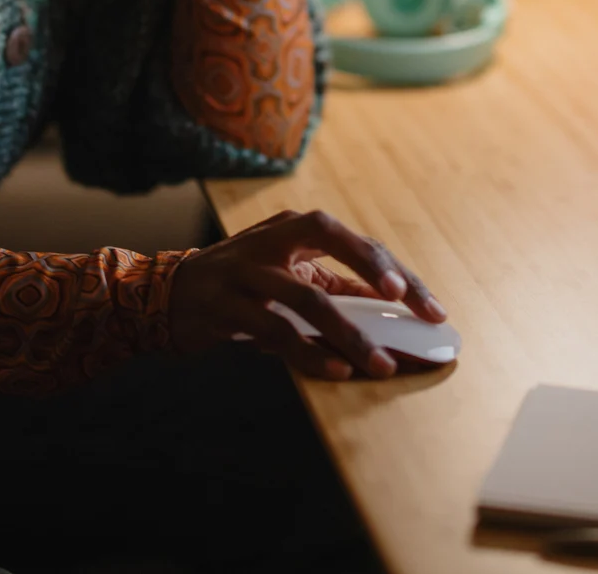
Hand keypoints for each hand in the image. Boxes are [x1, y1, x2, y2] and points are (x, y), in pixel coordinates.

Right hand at [168, 209, 446, 379]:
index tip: (428, 304)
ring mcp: (248, 271)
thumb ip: (332, 284)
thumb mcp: (287, 272)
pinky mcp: (227, 306)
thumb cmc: (240, 283)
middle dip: (383, 277)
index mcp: (295, 228)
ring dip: (351, 334)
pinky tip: (336, 369)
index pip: (358, 243)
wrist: (169, 295)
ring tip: (380, 363)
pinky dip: (310, 352)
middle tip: (416, 312)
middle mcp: (274, 240)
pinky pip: (277, 331)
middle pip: (339, 245)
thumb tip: (387, 306)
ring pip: (309, 298)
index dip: (396, 271)